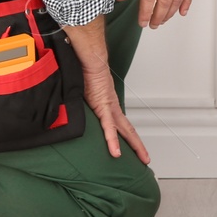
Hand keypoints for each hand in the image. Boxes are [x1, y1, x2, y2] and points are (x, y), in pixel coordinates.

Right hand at [64, 16, 150, 161]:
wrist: (89, 58)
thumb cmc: (85, 69)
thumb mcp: (81, 89)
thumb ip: (79, 97)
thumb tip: (70, 100)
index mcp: (108, 103)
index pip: (120, 123)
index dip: (127, 135)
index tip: (132, 146)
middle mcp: (111, 107)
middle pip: (127, 130)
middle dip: (137, 145)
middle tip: (146, 159)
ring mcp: (109, 107)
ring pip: (124, 131)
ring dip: (134, 145)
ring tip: (142, 159)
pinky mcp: (102, 107)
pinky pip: (108, 128)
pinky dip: (112, 141)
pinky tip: (116, 153)